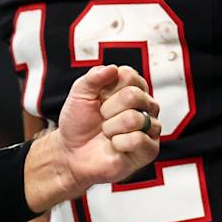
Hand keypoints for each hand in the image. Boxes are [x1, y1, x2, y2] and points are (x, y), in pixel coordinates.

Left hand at [31, 64, 160, 205]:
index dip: (106, 89)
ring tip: (107, 133)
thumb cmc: (79, 123)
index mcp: (131, 87)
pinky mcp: (149, 149)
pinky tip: (115, 145)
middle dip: (107, 110)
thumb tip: (113, 68)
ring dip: (111, 128)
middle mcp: (145, 105)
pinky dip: (119, 143)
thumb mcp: (79, 94)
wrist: (71, 152)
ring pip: (134, 118)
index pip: (128, 75)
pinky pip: (138, 139)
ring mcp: (149, 126)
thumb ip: (93, 77)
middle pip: (133, 96)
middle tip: (102, 118)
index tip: (99, 99)